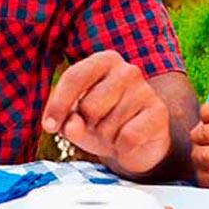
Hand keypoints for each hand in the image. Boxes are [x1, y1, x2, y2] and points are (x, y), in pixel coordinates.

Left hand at [41, 50, 169, 174]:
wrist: (137, 145)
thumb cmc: (100, 124)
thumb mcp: (77, 123)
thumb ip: (68, 123)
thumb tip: (71, 125)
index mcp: (103, 61)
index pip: (74, 77)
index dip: (58, 105)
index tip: (49, 127)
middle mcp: (127, 70)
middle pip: (89, 105)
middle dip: (88, 124)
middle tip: (98, 126)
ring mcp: (145, 90)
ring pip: (108, 124)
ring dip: (106, 137)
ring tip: (113, 132)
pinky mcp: (159, 112)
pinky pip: (128, 137)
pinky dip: (122, 147)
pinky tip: (128, 141)